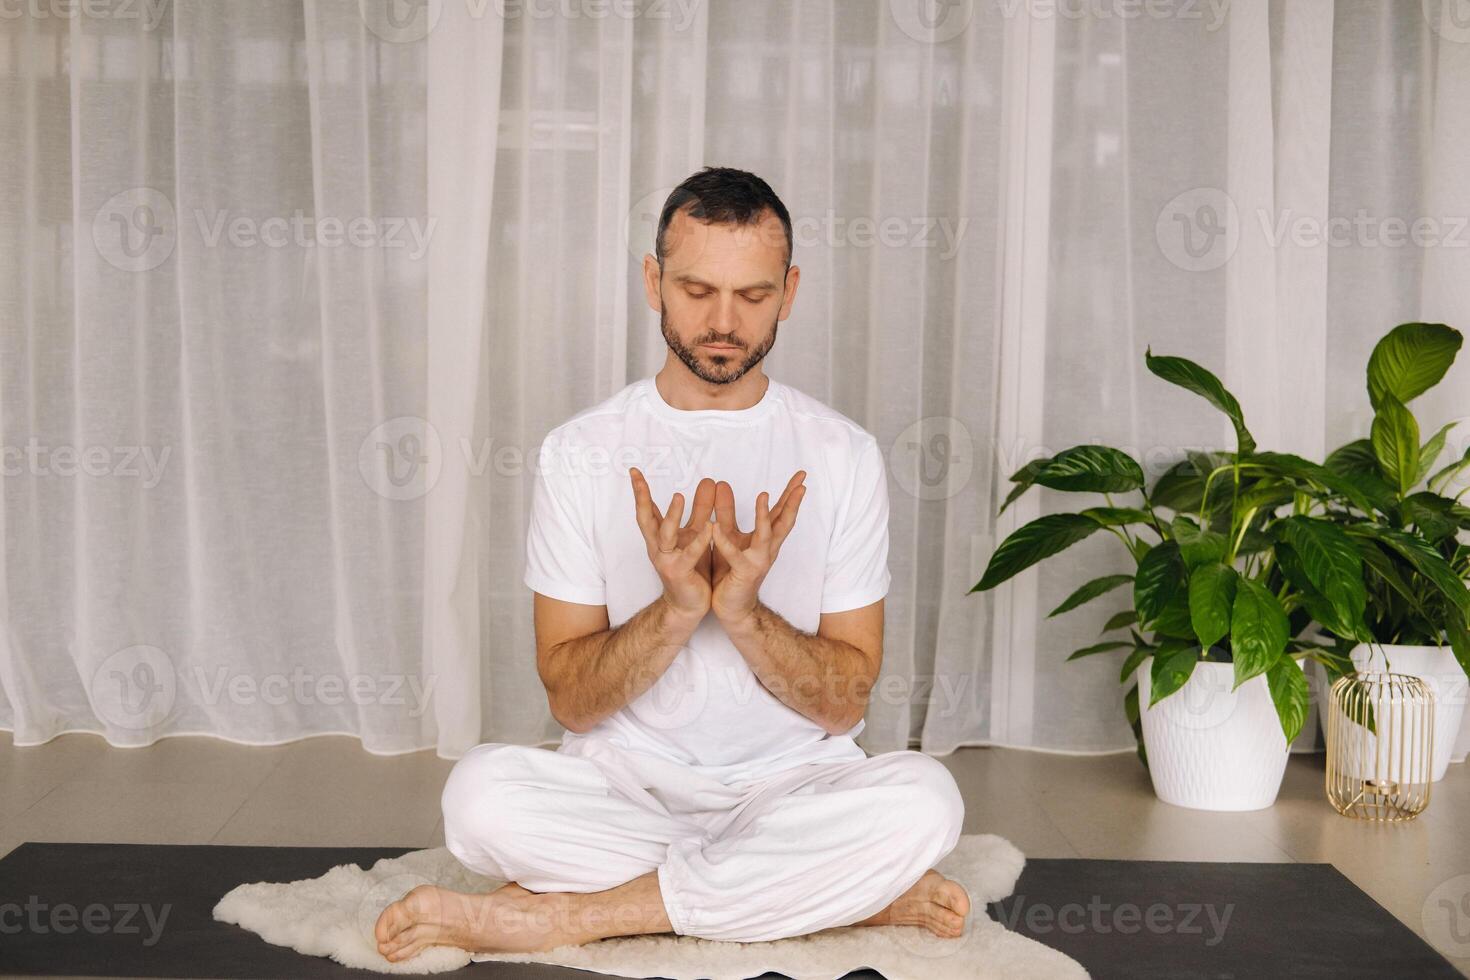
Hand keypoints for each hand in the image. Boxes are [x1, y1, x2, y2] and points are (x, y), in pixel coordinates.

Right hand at [630, 467, 716, 619]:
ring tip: (679, 496)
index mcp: (659, 537)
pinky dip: (700, 540)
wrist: (688, 605)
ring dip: (672, 515)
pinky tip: (709, 527)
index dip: (639, 491)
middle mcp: (658, 546)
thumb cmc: (690, 567)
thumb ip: (700, 510)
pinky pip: (690, 554)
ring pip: (665, 534)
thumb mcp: (695, 533)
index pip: (646, 510)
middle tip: (637, 478)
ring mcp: (666, 559)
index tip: (634, 471)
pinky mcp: (680, 572)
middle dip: (640, 498)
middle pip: (645, 519)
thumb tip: (707, 482)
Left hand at [710, 471, 806, 623]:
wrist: (732, 606)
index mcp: (766, 539)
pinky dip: (725, 542)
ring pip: (765, 536)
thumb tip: (722, 484)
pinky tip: (715, 528)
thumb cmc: (731, 570)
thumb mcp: (728, 534)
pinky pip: (734, 556)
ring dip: (764, 516)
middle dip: (793, 501)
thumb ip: (726, 512)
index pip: (781, 512)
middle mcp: (767, 548)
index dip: (791, 493)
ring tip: (763, 496)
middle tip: (802, 483)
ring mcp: (758, 560)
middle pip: (784, 521)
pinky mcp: (743, 573)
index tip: (801, 474)